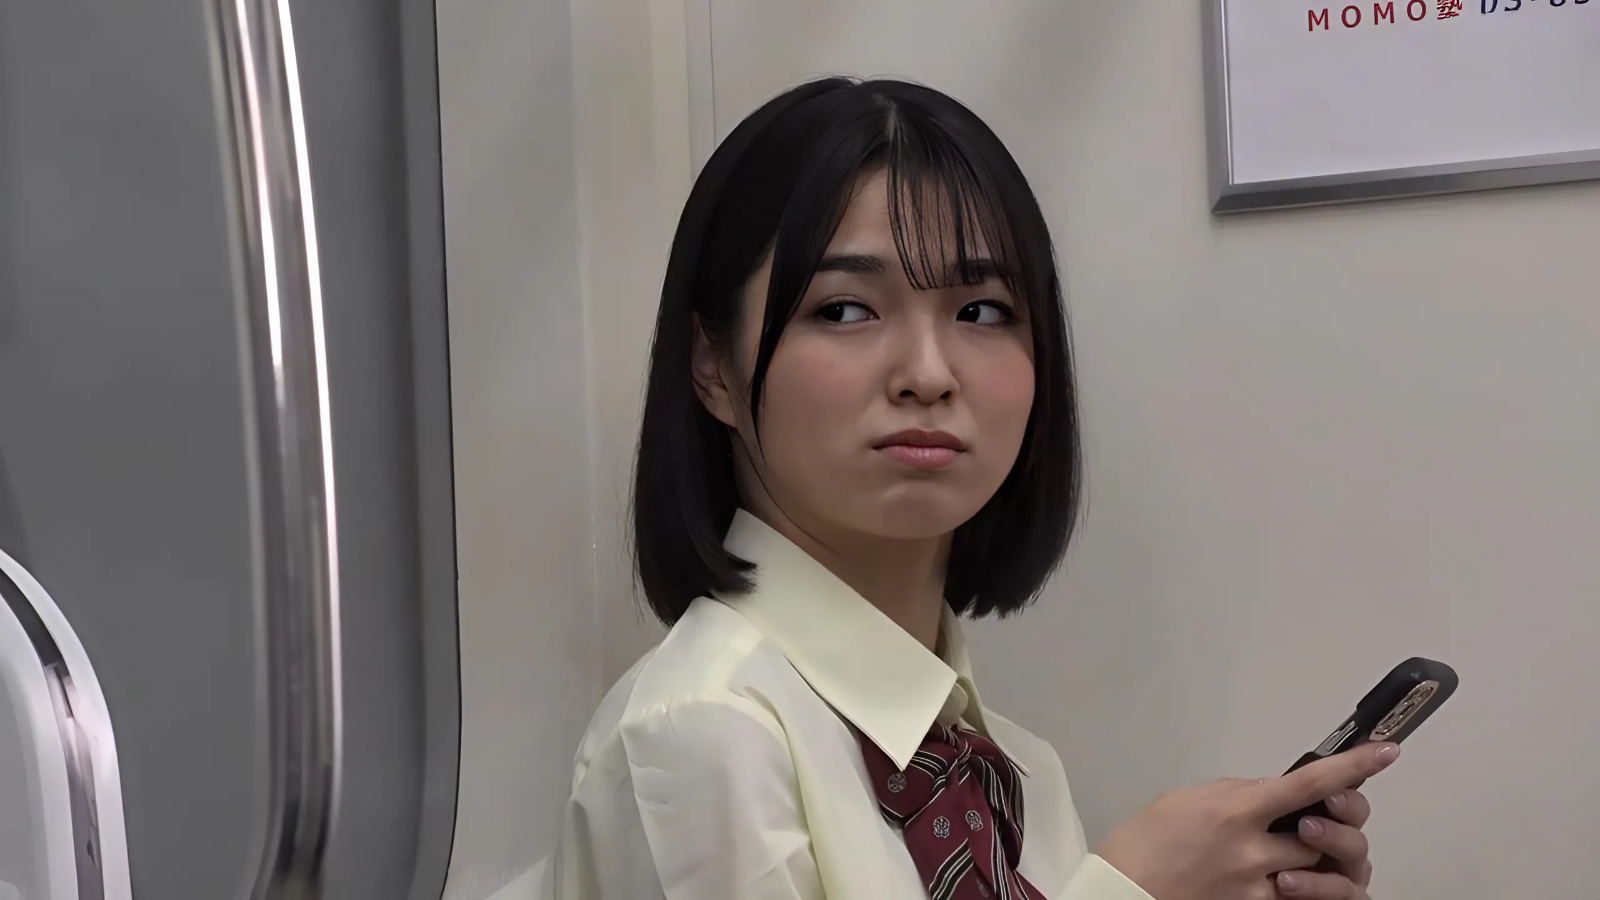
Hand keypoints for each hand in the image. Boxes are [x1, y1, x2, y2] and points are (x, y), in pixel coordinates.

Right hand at [1094, 742, 1398, 899]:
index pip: (1310, 783)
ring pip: (1316, 872)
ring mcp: (1255, 887)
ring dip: (1312, 861)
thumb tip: (1276, 793)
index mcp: (1236, 811)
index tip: (1385, 753)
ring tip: (1288, 856)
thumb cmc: (1147, 842)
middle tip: (1317, 821)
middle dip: (1331, 825)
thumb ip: (1240, 795)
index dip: (1354, 767)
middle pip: (1326, 834)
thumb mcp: (1191, 799)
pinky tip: (1280, 878)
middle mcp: (1252, 850)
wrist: (1123, 889)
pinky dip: (1293, 887)